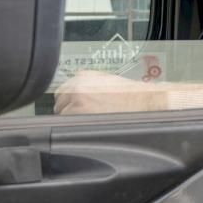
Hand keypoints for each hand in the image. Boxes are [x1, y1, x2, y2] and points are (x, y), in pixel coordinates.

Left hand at [54, 70, 168, 114]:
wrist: (142, 101)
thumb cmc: (130, 93)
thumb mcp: (106, 80)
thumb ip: (87, 82)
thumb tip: (74, 88)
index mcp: (82, 76)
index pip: (62, 90)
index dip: (68, 101)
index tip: (74, 106)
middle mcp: (77, 86)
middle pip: (59, 102)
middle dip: (68, 109)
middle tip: (83, 115)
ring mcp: (77, 100)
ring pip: (62, 114)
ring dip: (72, 119)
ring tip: (90, 120)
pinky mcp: (80, 114)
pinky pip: (68, 124)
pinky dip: (76, 126)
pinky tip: (90, 124)